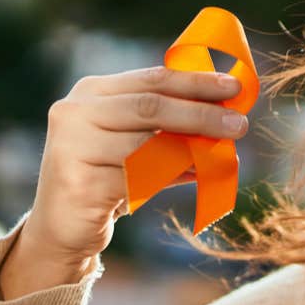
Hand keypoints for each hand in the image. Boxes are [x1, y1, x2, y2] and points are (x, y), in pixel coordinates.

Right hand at [20, 65, 248, 266]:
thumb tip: (226, 117)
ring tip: (223, 154)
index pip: (152, 79)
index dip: (197, 83)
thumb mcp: (138, 143)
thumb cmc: (109, 176)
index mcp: (92, 92)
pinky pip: (138, 178)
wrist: (63, 225)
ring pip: (147, 145)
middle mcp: (75, 112)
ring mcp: (71, 146)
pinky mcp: (79, 182)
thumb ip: (170, 126)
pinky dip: (173, 176)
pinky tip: (197, 176)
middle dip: (201, 114)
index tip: (235, 89)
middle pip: (151, 106)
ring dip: (191, 150)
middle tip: (240, 125)